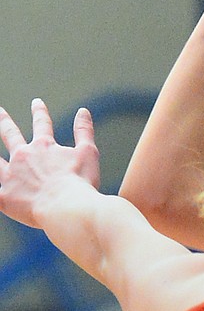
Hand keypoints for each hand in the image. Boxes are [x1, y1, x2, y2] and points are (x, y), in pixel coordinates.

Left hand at [0, 100, 99, 227]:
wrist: (66, 207)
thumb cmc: (81, 181)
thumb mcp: (88, 152)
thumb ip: (84, 131)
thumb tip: (83, 111)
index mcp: (44, 146)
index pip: (42, 123)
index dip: (40, 112)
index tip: (36, 102)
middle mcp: (23, 157)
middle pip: (11, 135)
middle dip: (5, 122)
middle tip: (0, 112)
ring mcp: (10, 177)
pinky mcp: (3, 197)